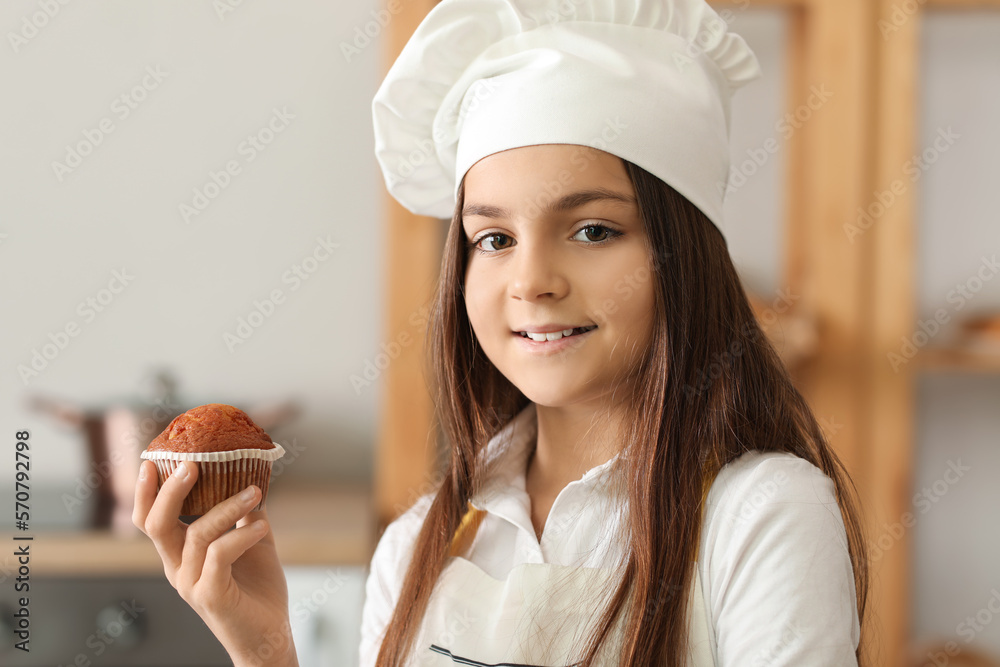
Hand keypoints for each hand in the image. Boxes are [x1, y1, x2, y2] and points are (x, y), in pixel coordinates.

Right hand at [133, 460, 298, 666]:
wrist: (269, 635)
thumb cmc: (257, 588)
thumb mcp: (252, 540)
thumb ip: (246, 513)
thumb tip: (252, 476)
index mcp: (179, 554)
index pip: (149, 520)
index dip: (146, 492)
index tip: (153, 460)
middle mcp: (177, 568)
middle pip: (156, 525)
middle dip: (171, 491)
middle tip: (193, 464)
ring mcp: (191, 583)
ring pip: (196, 534)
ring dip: (227, 506)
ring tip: (255, 491)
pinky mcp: (211, 596)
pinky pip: (220, 555)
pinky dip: (241, 534)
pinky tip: (260, 526)